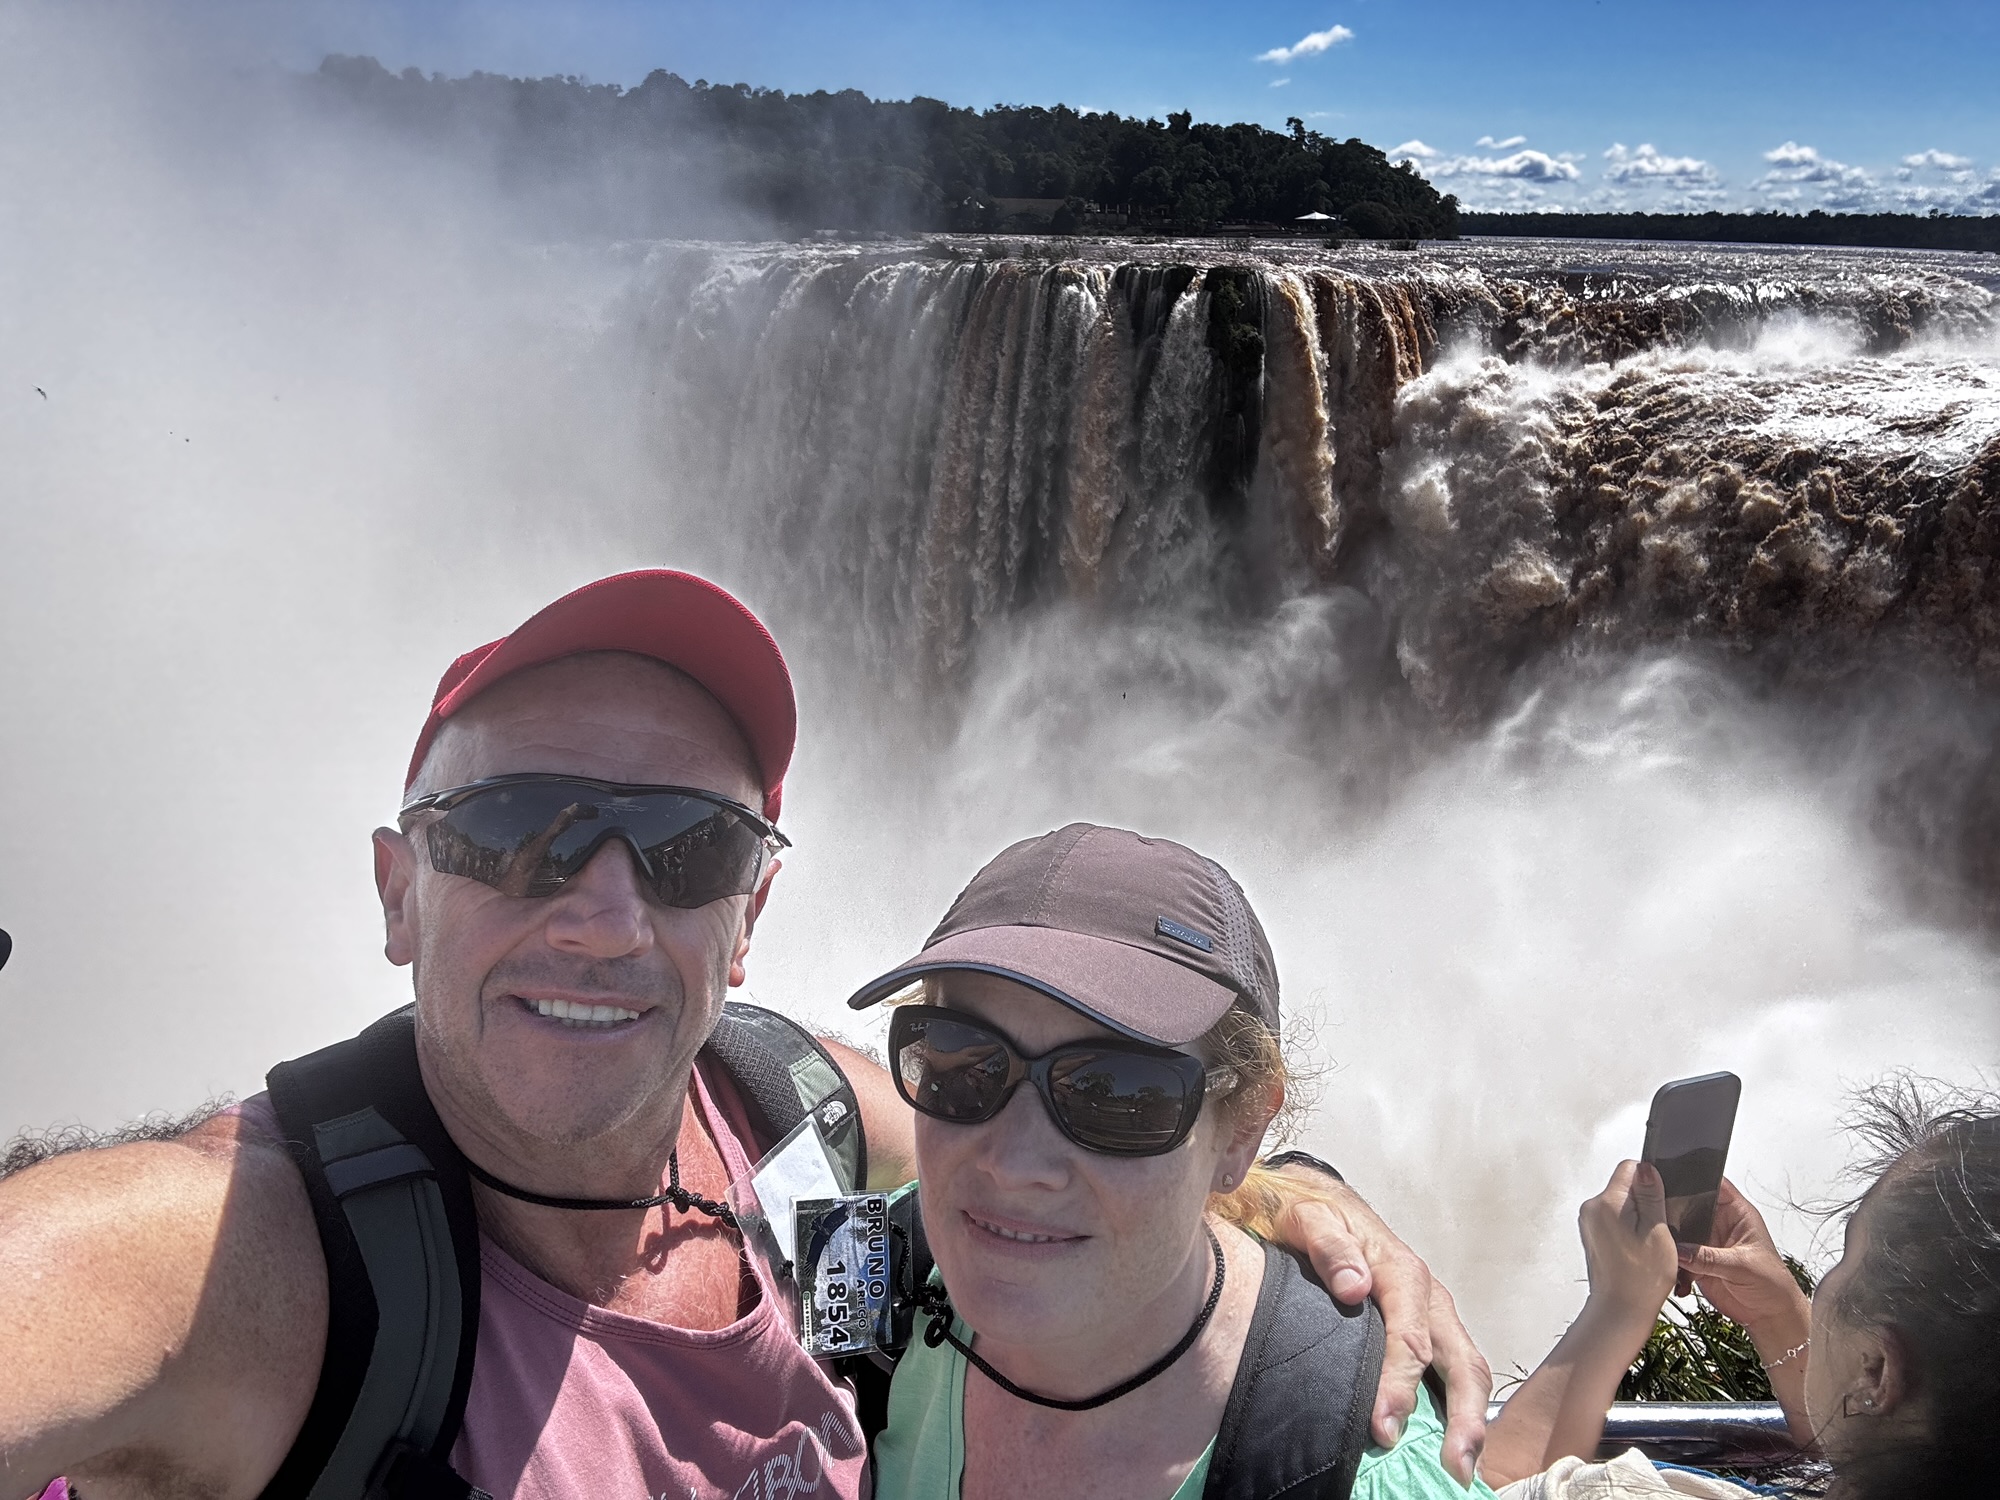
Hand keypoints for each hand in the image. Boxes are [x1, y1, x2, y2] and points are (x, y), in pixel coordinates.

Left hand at [1274, 1182, 1490, 1486]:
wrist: (1323, 1204)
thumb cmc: (1314, 1217)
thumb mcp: (1309, 1219)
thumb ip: (1329, 1248)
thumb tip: (1353, 1286)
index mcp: (1403, 1273)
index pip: (1410, 1338)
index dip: (1400, 1386)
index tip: (1384, 1427)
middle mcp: (1430, 1298)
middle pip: (1460, 1361)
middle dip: (1462, 1417)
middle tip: (1454, 1468)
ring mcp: (1435, 1316)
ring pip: (1467, 1370)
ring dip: (1470, 1420)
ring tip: (1462, 1469)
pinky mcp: (1431, 1331)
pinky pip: (1454, 1372)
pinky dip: (1461, 1410)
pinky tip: (1451, 1445)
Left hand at [1577, 1161, 1676, 1332]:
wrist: (1620, 1310)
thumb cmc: (1640, 1280)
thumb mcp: (1657, 1231)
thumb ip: (1651, 1195)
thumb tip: (1647, 1168)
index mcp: (1606, 1202)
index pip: (1630, 1168)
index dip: (1651, 1181)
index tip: (1660, 1202)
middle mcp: (1591, 1209)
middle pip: (1625, 1187)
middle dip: (1644, 1202)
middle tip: (1656, 1229)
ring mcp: (1589, 1223)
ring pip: (1621, 1205)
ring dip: (1637, 1218)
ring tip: (1646, 1244)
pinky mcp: (1592, 1235)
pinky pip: (1614, 1220)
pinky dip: (1628, 1230)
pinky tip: (1637, 1250)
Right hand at [1676, 1178, 1809, 1335]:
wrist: (1771, 1315)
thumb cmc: (1773, 1285)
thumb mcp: (1742, 1266)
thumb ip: (1708, 1257)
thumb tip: (1680, 1250)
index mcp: (1736, 1213)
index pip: (1714, 1184)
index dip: (1695, 1177)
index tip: (1672, 1178)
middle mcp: (1719, 1224)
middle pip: (1688, 1206)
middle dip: (1674, 1212)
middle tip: (1661, 1222)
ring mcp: (1707, 1243)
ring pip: (1679, 1233)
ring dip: (1671, 1243)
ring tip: (1668, 1253)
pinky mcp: (1698, 1263)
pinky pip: (1676, 1257)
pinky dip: (1673, 1266)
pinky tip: (1678, 1277)